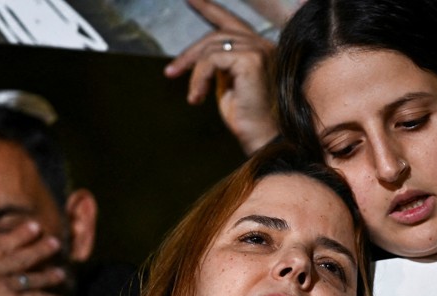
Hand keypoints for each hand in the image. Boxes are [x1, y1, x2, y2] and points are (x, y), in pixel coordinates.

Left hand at [165, 0, 278, 154]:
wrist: (264, 140)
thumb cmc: (248, 120)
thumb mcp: (229, 86)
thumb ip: (220, 66)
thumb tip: (199, 56)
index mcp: (261, 50)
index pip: (230, 22)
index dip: (209, 8)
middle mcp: (264, 45)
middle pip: (217, 34)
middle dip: (190, 53)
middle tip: (171, 72)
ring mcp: (260, 50)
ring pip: (212, 47)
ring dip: (194, 71)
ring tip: (194, 97)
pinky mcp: (252, 60)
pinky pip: (212, 59)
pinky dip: (199, 77)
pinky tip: (198, 97)